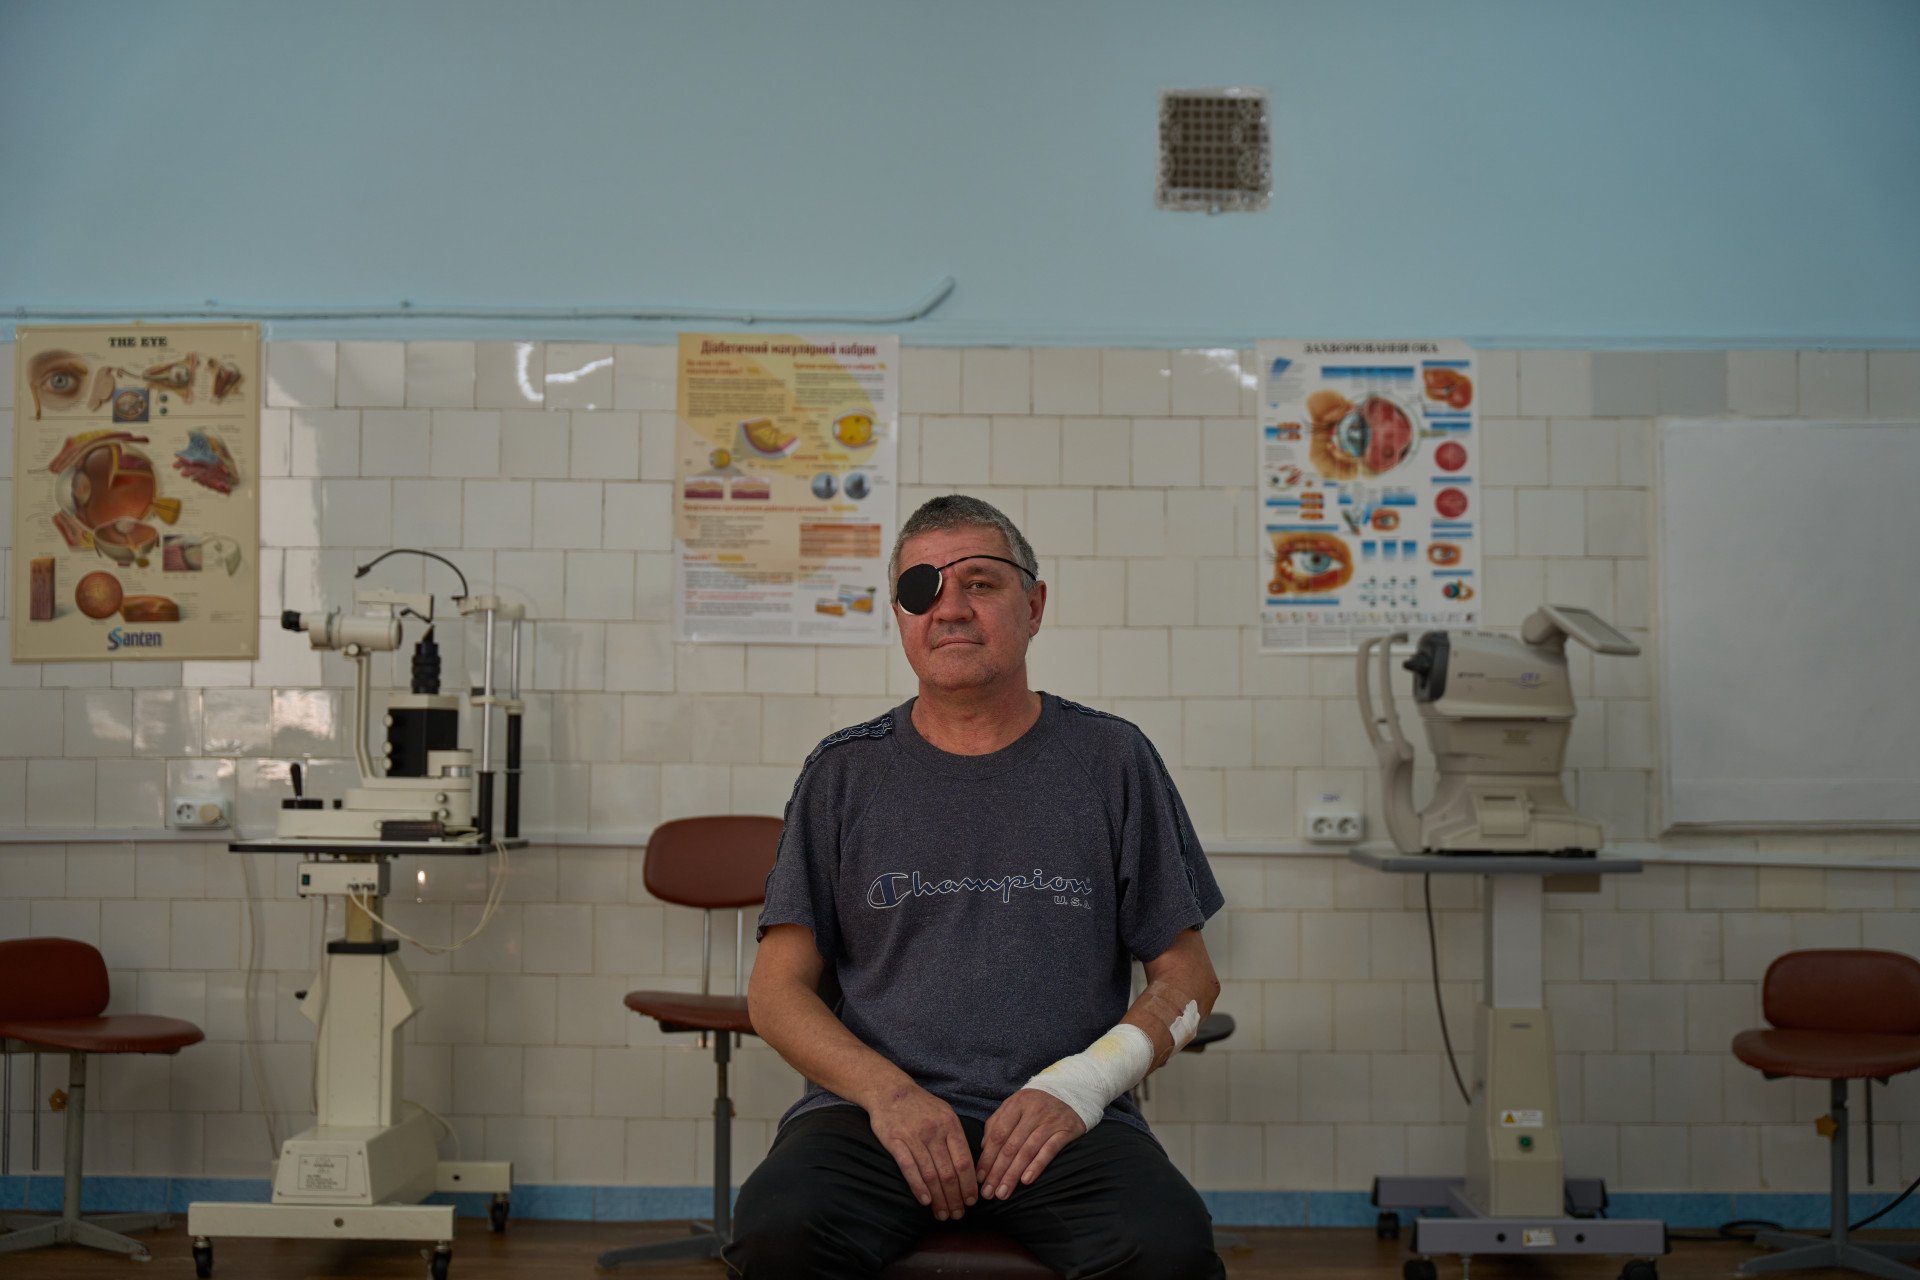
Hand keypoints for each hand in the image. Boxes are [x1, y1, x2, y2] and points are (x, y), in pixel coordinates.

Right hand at [868, 1084, 978, 1220]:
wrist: (890, 1090)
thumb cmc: (921, 1106)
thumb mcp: (945, 1113)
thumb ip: (956, 1137)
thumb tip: (971, 1166)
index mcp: (950, 1125)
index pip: (964, 1161)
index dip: (969, 1184)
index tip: (972, 1201)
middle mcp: (934, 1132)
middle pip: (949, 1172)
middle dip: (955, 1197)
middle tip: (958, 1215)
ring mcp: (914, 1137)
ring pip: (931, 1174)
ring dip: (939, 1199)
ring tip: (943, 1214)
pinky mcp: (895, 1141)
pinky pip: (909, 1168)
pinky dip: (918, 1187)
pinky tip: (925, 1201)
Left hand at [975, 1088, 1085, 1200]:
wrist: (1072, 1092)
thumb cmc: (1036, 1105)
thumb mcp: (1015, 1106)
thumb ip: (997, 1123)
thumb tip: (984, 1149)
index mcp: (1016, 1104)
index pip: (998, 1135)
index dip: (987, 1158)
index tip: (979, 1178)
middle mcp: (1033, 1111)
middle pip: (1011, 1146)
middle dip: (997, 1172)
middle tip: (988, 1193)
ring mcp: (1050, 1121)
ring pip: (1027, 1151)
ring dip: (1013, 1175)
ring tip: (1003, 1193)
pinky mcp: (1066, 1130)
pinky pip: (1049, 1150)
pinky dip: (1037, 1166)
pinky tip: (1026, 1180)